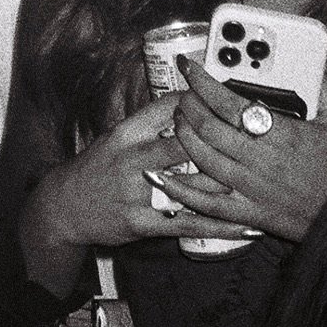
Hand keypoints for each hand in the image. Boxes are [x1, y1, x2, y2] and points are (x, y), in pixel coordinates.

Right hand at [35, 93, 255, 254]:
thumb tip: (189, 103)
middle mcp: (132, 159)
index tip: (223, 100)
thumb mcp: (117, 136)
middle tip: (248, 142)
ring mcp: (138, 193)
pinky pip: (189, 224)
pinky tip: (244, 225)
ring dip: (226, 185)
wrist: (67, 205)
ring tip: (258, 183)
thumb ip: (150, 123)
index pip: (165, 108)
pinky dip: (220, 226)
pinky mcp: (144, 223)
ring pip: (190, 185)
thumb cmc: (99, 166)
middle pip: (182, 144)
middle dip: (216, 143)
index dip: (197, 102)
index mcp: (126, 132)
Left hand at [166, 62, 326, 243]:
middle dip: (189, 105)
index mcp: (281, 135)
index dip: (204, 82)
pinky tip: (163, 178)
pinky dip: (183, 192)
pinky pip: (209, 204)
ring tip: (178, 119)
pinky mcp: (249, 213)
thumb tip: (305, 58)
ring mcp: (251, 189)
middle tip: (184, 92)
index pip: (229, 103)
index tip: (190, 67)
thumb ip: (320, 87)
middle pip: (209, 128)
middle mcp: (261, 161)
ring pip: (203, 159)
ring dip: (184, 135)